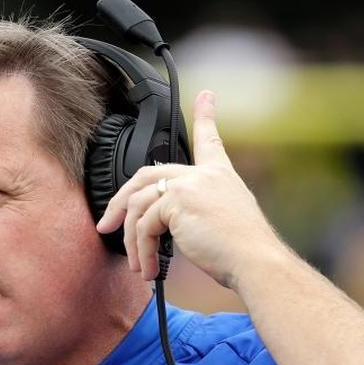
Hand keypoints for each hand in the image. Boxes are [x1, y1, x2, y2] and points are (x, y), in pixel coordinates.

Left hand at [95, 90, 285, 287]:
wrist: (255, 261)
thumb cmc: (243, 252)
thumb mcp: (224, 221)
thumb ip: (197, 210)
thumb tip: (167, 223)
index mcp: (220, 175)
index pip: (209, 138)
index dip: (206, 115)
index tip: (206, 95)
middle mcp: (203, 174)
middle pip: (146, 175)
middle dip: (120, 202)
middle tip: (108, 224)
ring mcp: (188, 185)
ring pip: (138, 206)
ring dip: (131, 240)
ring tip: (137, 265)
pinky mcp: (176, 202)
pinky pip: (143, 227)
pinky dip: (141, 252)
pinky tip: (147, 269)